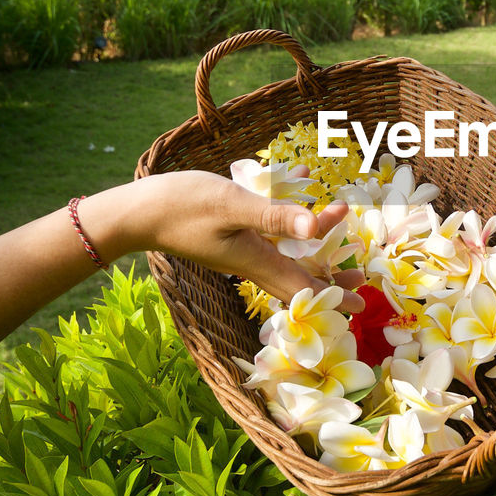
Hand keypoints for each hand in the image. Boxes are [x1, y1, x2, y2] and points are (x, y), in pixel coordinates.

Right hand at [112, 172, 365, 313]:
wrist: (136, 211)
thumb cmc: (182, 206)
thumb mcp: (233, 206)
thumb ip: (275, 217)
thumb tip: (316, 229)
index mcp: (256, 261)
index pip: (302, 287)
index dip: (333, 297)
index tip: (359, 306)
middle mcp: (250, 260)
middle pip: (298, 276)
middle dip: (329, 277)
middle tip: (358, 277)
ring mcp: (238, 248)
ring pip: (284, 254)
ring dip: (312, 243)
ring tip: (337, 227)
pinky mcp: (227, 232)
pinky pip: (266, 232)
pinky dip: (286, 218)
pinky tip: (297, 190)